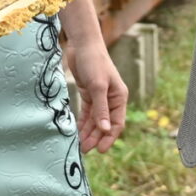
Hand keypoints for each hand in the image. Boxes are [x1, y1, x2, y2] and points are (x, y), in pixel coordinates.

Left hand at [66, 37, 129, 154]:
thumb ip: (101, 109)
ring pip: (95, 120)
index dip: (109, 138)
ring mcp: (99, 97)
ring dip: (88, 132)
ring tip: (80, 145)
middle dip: (95, 137)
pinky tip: (76, 132)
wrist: (82, 45)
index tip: (100, 150)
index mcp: (119, 97)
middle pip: (104, 124)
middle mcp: (111, 99)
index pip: (116, 123)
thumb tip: (105, 130)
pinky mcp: (88, 94)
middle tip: (84, 150)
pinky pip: (87, 113)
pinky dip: (82, 122)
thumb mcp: (98, 86)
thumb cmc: (94, 62)